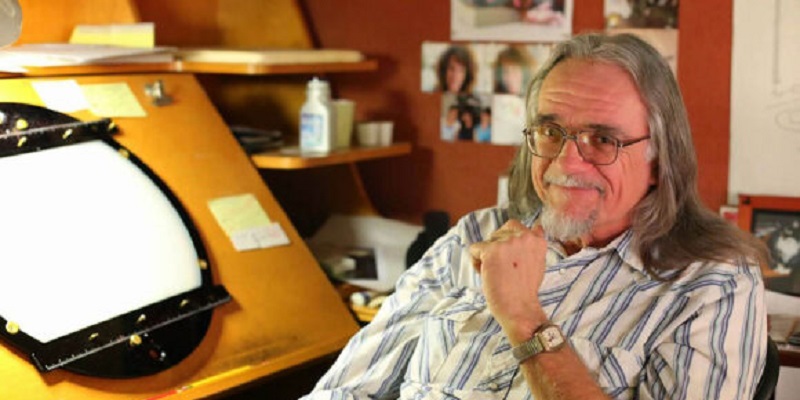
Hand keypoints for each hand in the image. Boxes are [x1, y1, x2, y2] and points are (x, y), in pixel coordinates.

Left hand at [469, 220, 547, 342]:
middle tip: (504, 271)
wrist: (519, 309)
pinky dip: (476, 263)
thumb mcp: (538, 261)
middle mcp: (523, 236)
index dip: (507, 244)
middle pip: (497, 234)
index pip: (513, 227)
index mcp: (536, 239)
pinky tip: (487, 275)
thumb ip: (533, 244)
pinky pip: (474, 250)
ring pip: (486, 242)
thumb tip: (537, 226)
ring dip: (486, 257)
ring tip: (497, 274)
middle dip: (496, 250)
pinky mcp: (491, 250)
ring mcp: (507, 242)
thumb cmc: (525, 290)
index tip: (512, 263)